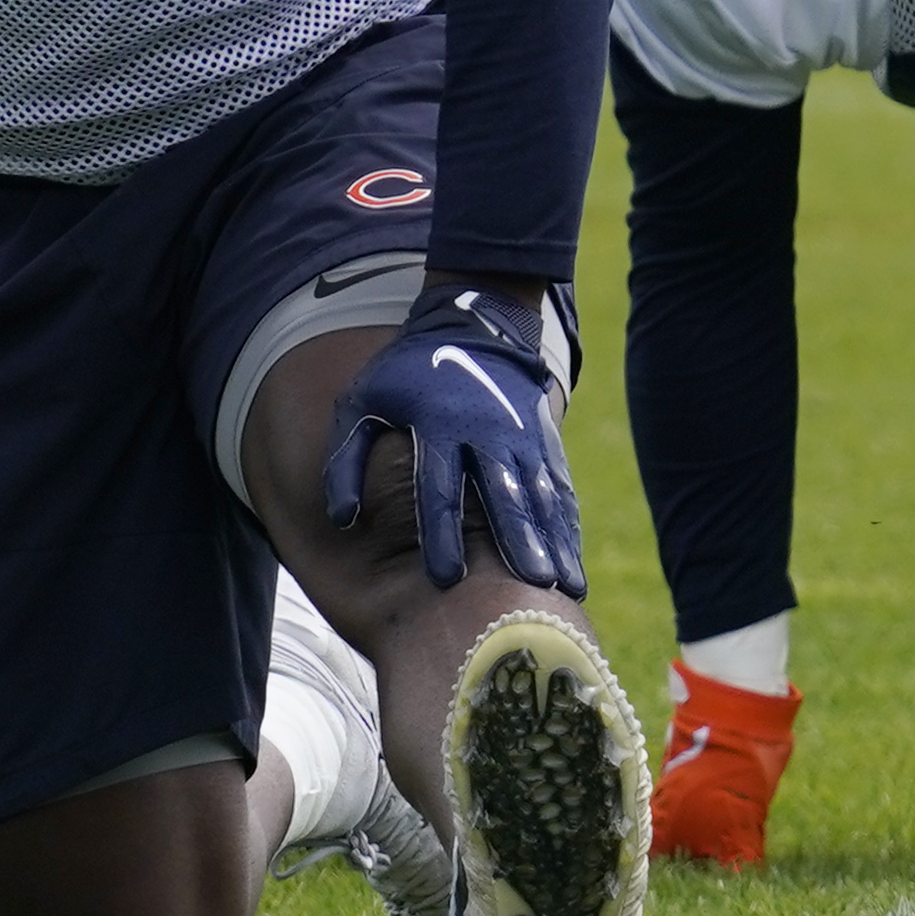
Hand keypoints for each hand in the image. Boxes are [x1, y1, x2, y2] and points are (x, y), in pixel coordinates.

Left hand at [321, 280, 584, 595]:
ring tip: (565, 589)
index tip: (444, 579)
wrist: (473, 326)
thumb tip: (341, 519)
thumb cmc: (405, 374)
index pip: (439, 487)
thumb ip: (346, 460)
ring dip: (552, 542)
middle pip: (503, 495)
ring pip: (539, 496)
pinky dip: (567, 527)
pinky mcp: (544, 441)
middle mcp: (487, 432)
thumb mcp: (361, 401)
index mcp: (438, 424)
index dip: (440, 534)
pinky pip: (558, 489)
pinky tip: (573, 566)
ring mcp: (521, 437)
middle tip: (530, 586)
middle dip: (517, 542)